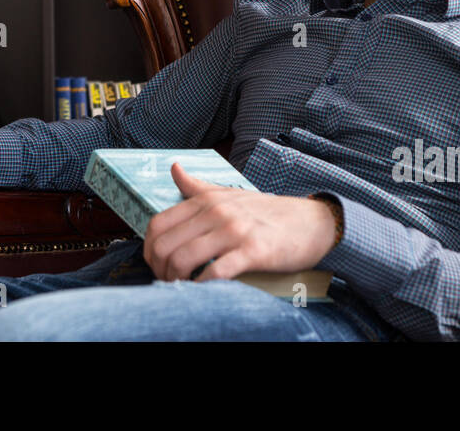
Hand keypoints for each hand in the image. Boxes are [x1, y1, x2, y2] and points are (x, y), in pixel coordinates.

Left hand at [142, 161, 339, 282]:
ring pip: (184, 258)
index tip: (155, 264)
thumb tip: (173, 168)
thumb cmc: (267, 212)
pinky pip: (216, 272)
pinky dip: (202, 286)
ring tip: (181, 288)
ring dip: (176, 280)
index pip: (158, 224)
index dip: (149, 249)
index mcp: (206, 200)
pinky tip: (202, 290)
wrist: (311, 222)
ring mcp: (234, 230)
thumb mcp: (230, 193)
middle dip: (159, 269)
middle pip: (166, 245)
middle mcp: (217, 212)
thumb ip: (198, 187)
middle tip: (166, 281)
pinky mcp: (253, 251)